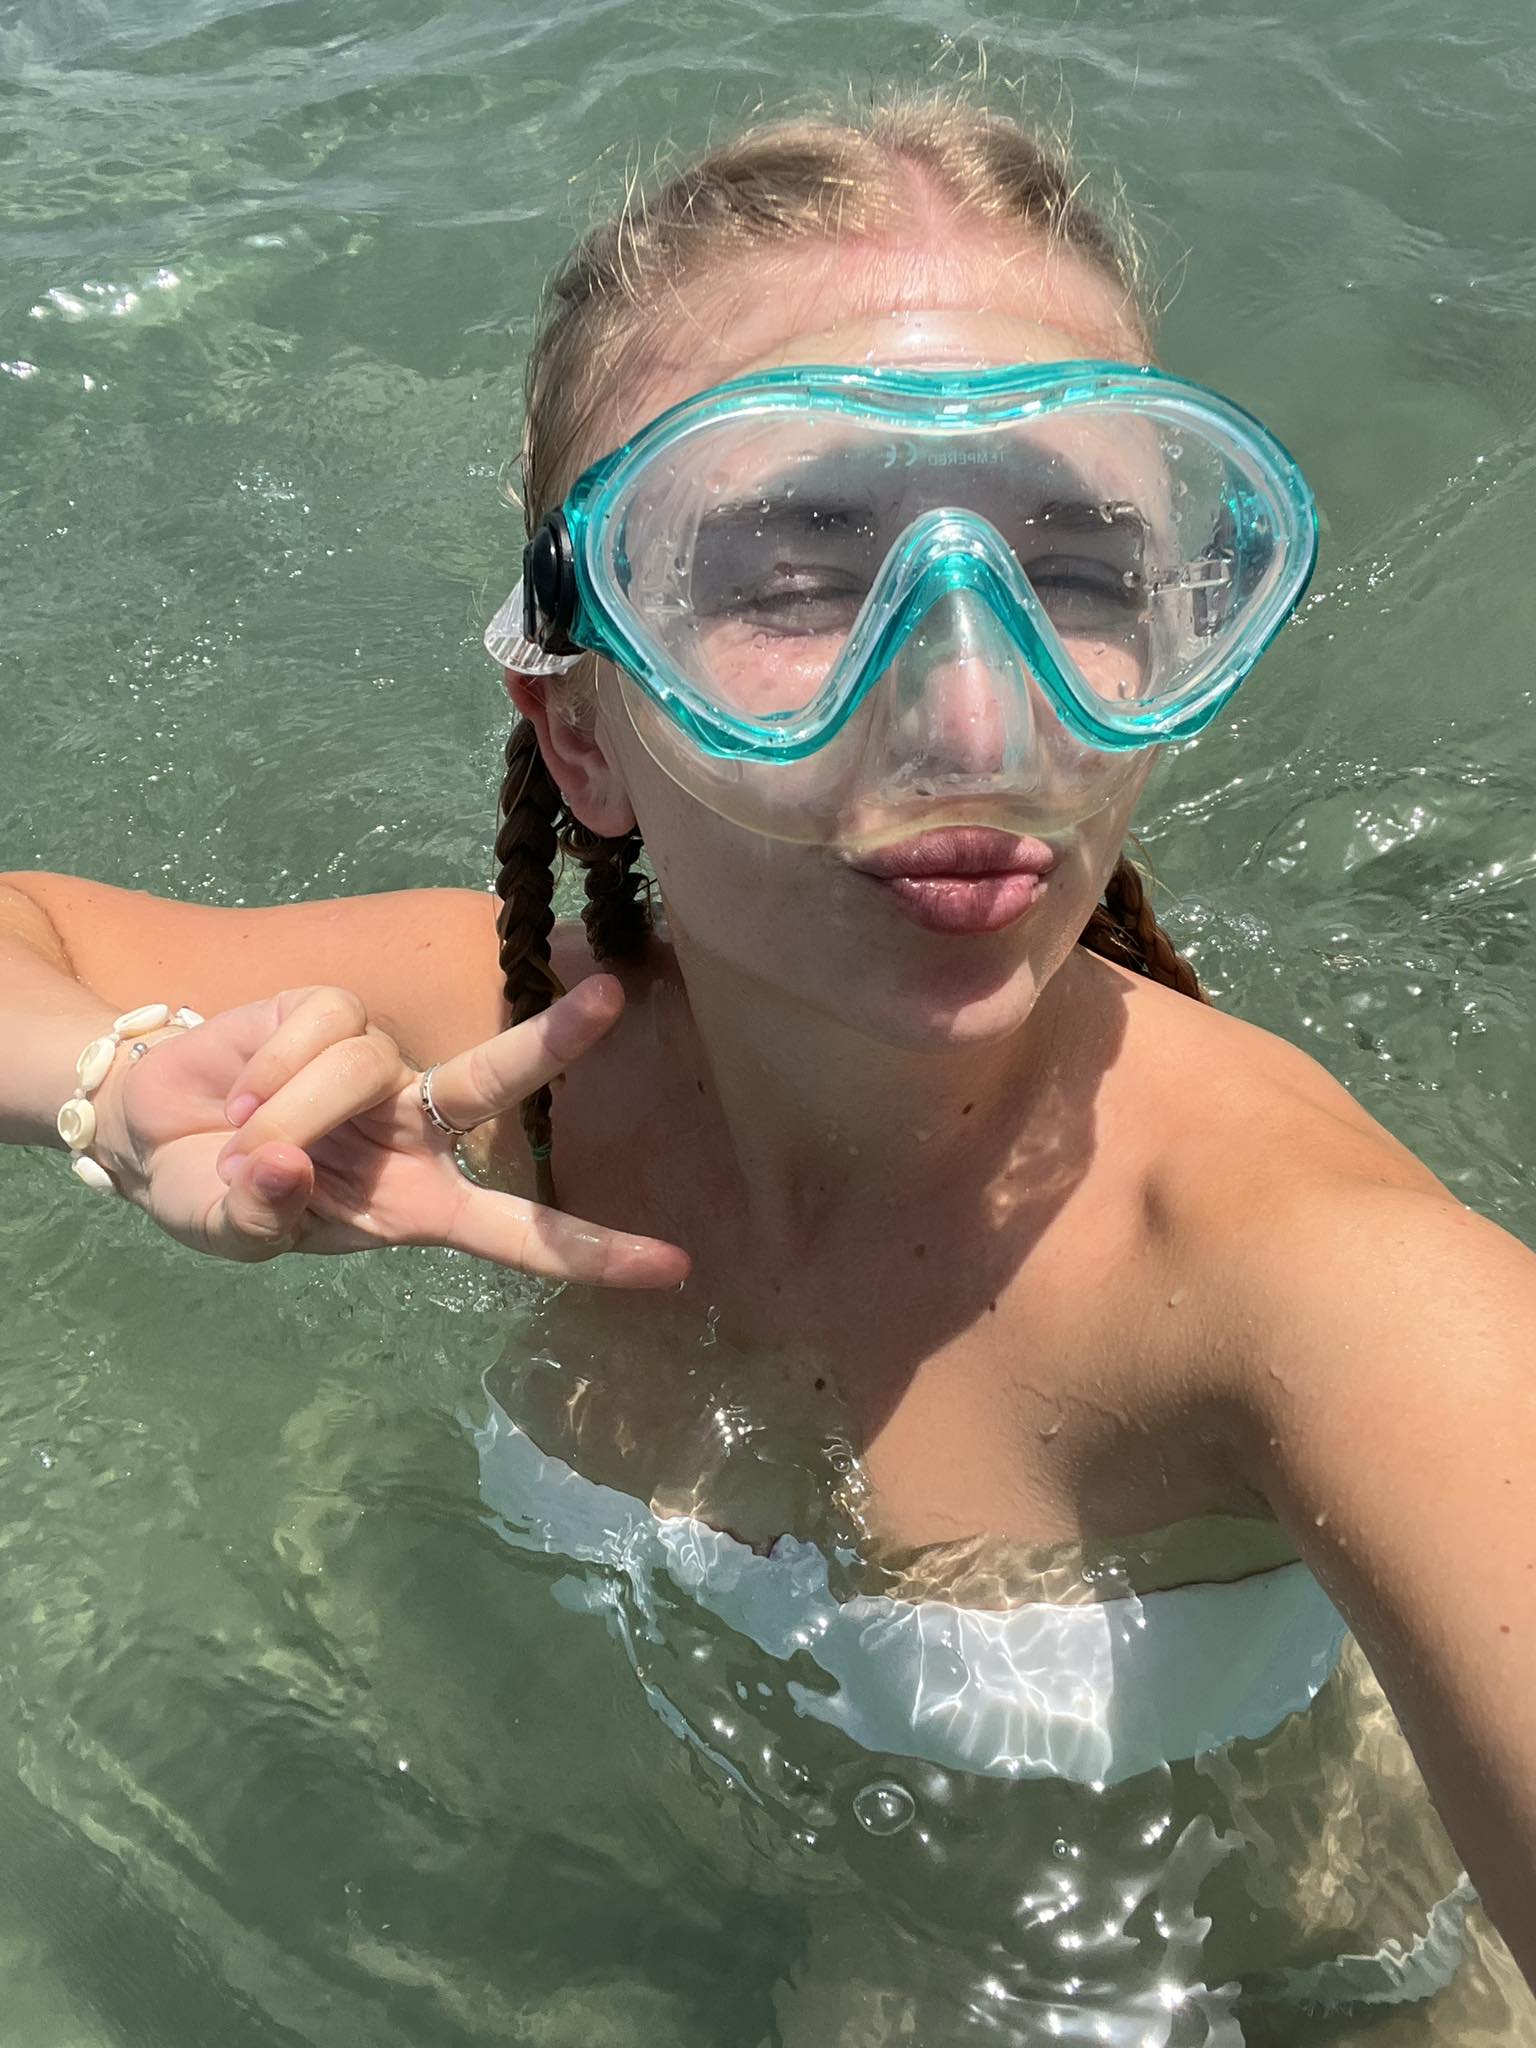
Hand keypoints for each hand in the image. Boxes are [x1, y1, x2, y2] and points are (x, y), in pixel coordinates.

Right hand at [90, 979, 690, 1286]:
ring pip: (361, 1067)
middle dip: (555, 1038)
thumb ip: (259, 1217)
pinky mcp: (330, 1011)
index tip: (675, 1265)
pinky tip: (239, 1090)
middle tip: (612, 997)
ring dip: (287, 1112)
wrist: (148, 1131)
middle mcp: (418, 1127)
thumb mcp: (234, 1233)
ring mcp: (379, 1064)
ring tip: (239, 1137)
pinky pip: (318, 1030)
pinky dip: (269, 1070)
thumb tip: (283, 1165)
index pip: (519, 1232)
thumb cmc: (214, 1194)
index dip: (592, 1252)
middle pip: (497, 1079)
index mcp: (421, 1204)